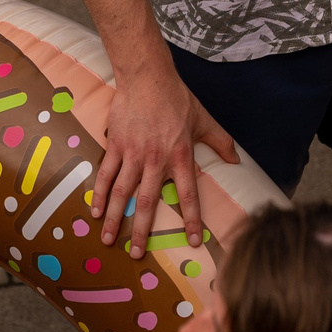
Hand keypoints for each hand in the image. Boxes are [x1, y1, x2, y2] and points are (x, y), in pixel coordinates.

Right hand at [95, 59, 239, 257]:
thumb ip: (221, 142)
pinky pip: (106, 173)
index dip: (191, 218)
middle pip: (147, 202)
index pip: (188, 194)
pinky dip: (100, 194)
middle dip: (141, 231)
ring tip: (109, 241)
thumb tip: (236, 160)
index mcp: (180, 156)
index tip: (192, 241)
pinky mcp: (116, 144)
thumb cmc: (177, 99)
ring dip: (114, 218)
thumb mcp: (204, 120)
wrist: (148, 77)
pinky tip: (95, 211)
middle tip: (136, 254)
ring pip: (122, 193)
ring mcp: (133, 153)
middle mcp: (156, 159)